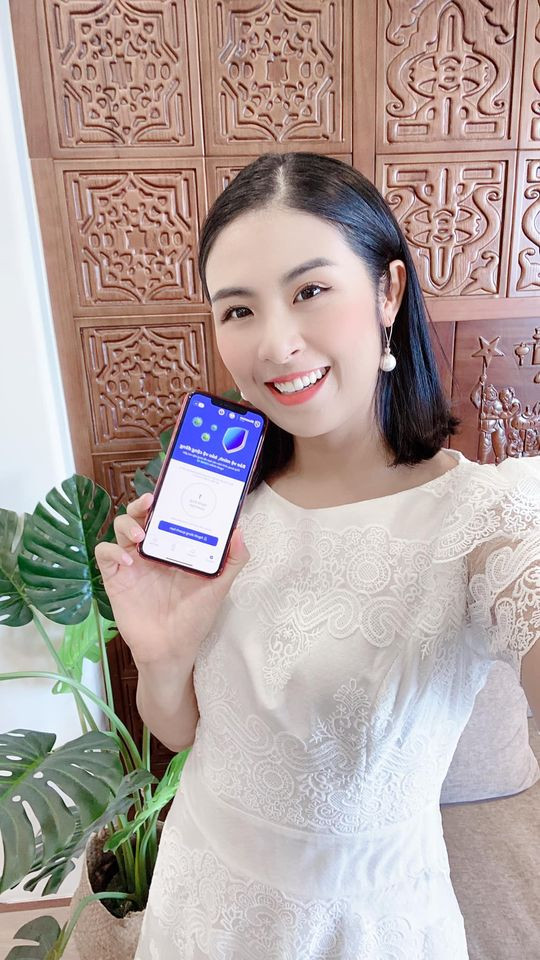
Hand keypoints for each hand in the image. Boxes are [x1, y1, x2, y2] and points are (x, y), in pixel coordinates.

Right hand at [94, 493, 249, 664]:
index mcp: (174, 547)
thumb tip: (239, 530)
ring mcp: (132, 563)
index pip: (166, 515)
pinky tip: (128, 561)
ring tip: (141, 536)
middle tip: (150, 502)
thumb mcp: (219, 587)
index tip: (171, 489)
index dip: (166, 499)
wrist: (172, 650)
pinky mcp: (116, 578)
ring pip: (120, 529)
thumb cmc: (195, 618)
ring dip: (127, 525)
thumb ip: (233, 560)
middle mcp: (151, 550)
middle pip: (139, 515)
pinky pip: (104, 555)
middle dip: (141, 504)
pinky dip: (111, 552)